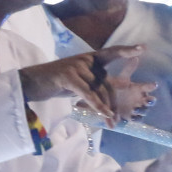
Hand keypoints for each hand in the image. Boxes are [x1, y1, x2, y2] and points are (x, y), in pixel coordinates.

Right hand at [18, 45, 144, 125]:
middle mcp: (84, 59)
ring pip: (97, 91)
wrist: (29, 84)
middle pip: (106, 83)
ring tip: (111, 123)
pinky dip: (97, 105)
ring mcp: (75, 66)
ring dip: (105, 109)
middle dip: (112, 103)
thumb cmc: (54, 84)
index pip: (111, 53)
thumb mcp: (78, 83)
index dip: (126, 50)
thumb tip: (109, 100)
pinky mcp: (67, 76)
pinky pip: (87, 93)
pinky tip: (104, 114)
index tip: (142, 48)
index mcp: (88, 58)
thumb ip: (93, 85)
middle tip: (117, 120)